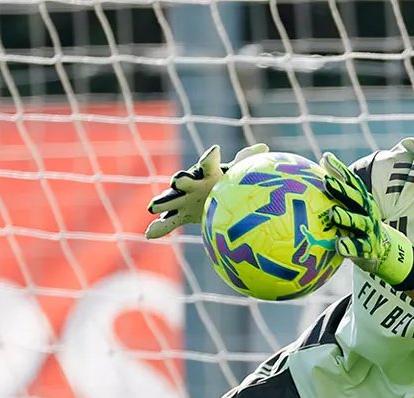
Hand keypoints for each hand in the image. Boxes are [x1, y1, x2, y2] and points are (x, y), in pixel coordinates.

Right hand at [145, 143, 268, 239]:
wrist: (212, 198)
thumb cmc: (226, 184)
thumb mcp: (236, 175)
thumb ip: (245, 160)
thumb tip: (264, 146)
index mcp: (207, 173)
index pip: (208, 163)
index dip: (210, 158)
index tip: (214, 152)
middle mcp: (191, 183)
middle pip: (183, 181)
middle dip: (180, 181)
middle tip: (178, 181)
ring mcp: (182, 199)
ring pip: (170, 200)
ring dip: (162, 202)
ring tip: (153, 206)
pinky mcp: (178, 214)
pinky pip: (168, 222)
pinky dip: (159, 228)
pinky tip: (149, 235)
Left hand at [320, 151, 389, 270]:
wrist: (382, 250)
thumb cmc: (358, 225)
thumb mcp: (351, 208)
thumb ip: (337, 192)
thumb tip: (318, 165)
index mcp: (361, 200)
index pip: (351, 182)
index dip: (339, 169)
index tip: (326, 158)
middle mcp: (367, 212)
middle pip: (355, 198)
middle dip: (342, 189)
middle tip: (327, 182)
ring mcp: (369, 230)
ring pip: (358, 222)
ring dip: (346, 217)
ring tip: (334, 213)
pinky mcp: (368, 249)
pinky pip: (358, 248)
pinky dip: (349, 247)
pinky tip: (338, 246)